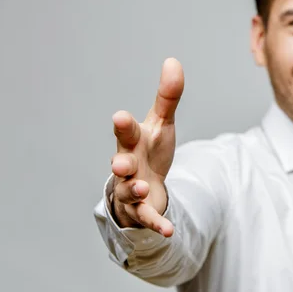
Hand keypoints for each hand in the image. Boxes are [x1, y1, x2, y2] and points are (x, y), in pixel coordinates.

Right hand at [110, 57, 183, 235]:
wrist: (145, 184)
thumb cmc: (150, 149)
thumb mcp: (161, 123)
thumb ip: (168, 96)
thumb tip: (173, 60)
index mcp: (132, 142)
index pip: (126, 132)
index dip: (123, 126)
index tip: (120, 117)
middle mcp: (127, 166)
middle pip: (120, 164)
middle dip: (119, 163)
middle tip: (121, 162)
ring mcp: (131, 189)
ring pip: (128, 191)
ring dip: (133, 190)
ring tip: (142, 187)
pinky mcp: (142, 210)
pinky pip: (147, 218)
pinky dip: (157, 224)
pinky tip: (169, 231)